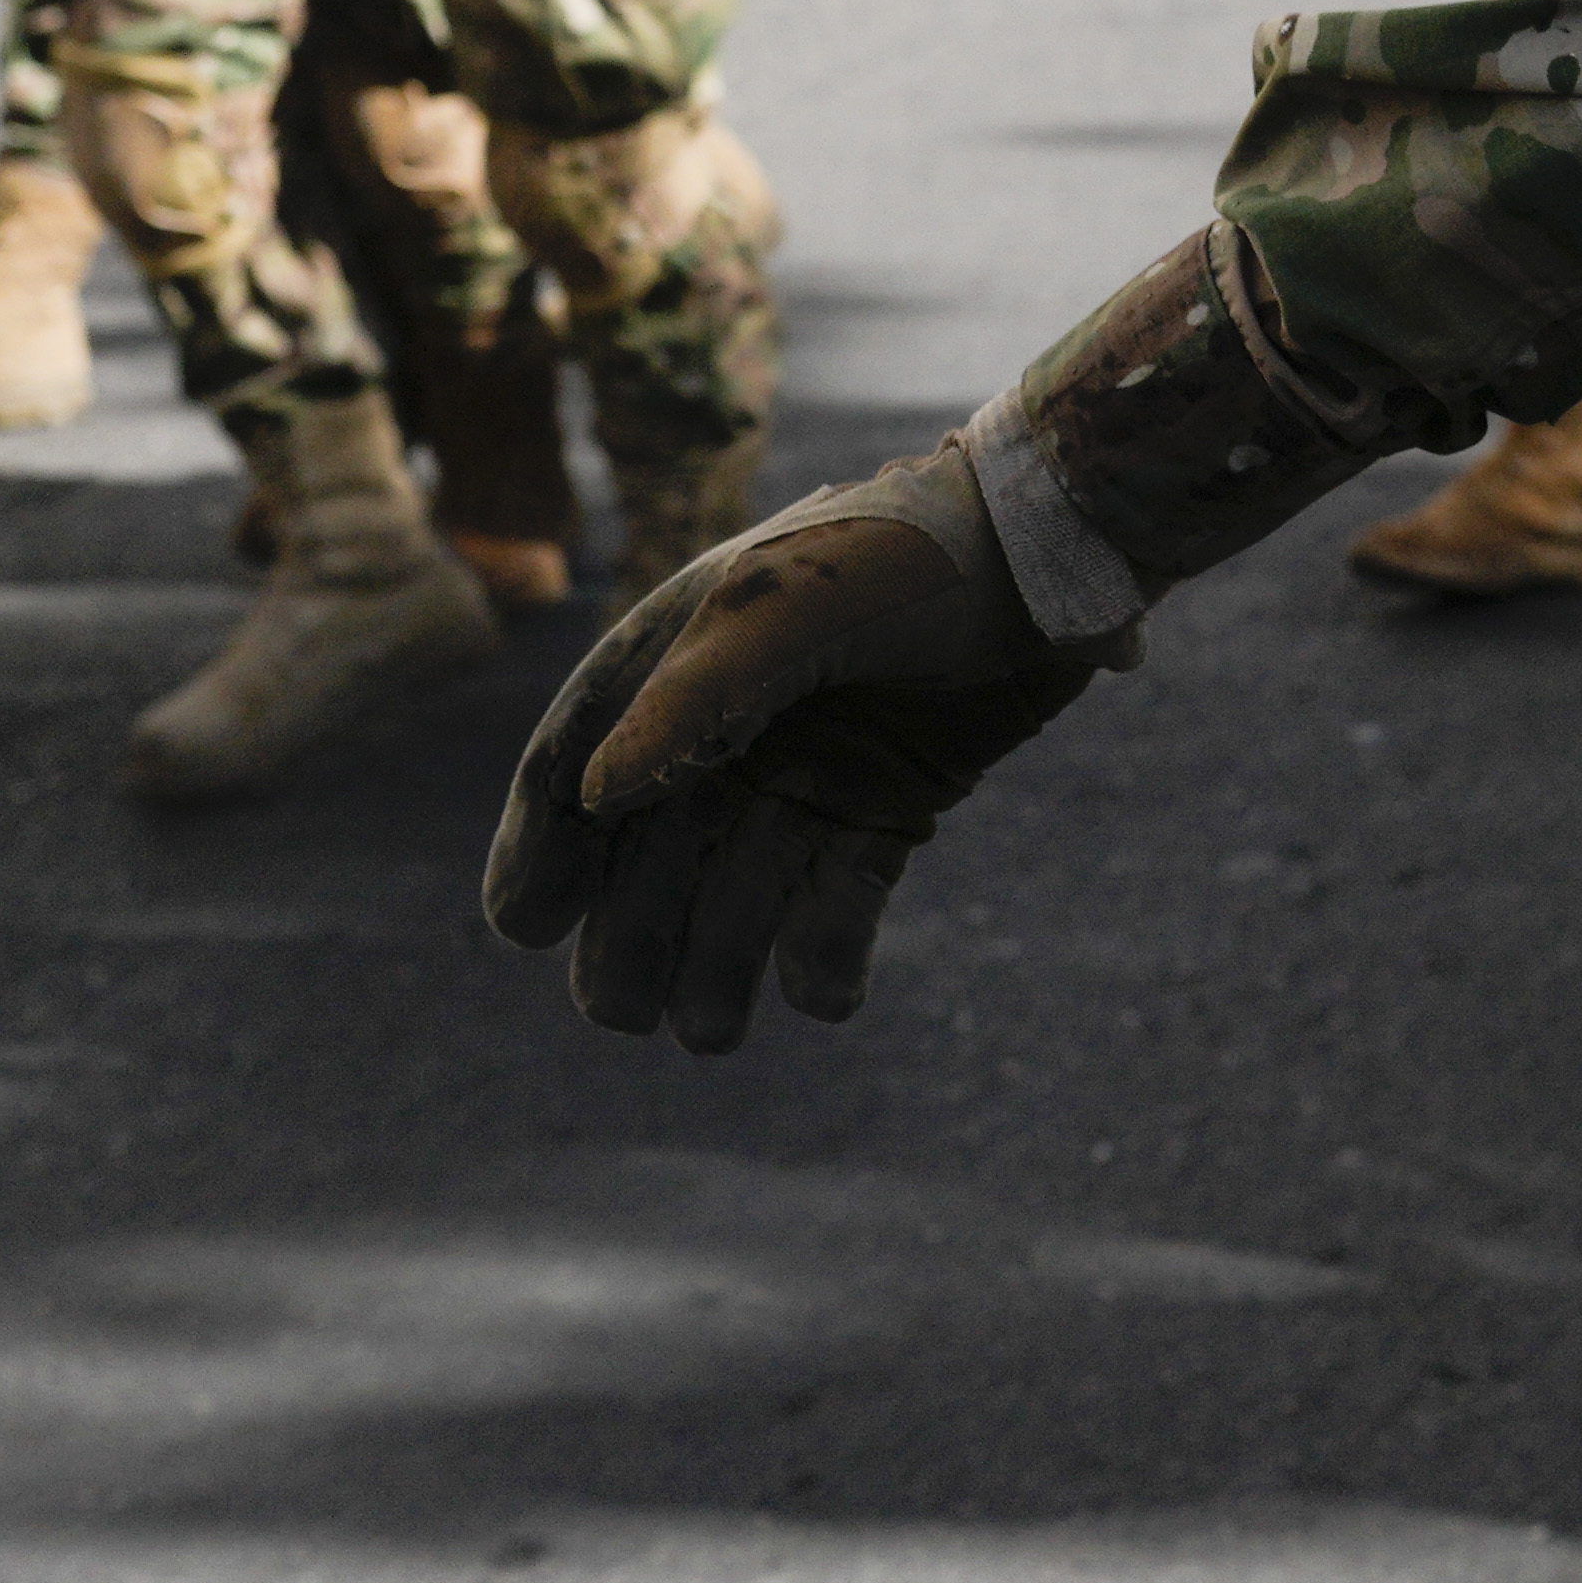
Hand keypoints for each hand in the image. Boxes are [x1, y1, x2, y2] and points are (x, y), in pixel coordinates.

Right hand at [480, 446, 1103, 1049]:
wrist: (1053, 549)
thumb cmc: (913, 552)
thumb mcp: (793, 607)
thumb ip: (699, 697)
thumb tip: (596, 796)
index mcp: (678, 661)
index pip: (576, 763)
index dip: (543, 847)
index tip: (528, 925)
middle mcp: (733, 724)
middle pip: (651, 853)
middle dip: (629, 940)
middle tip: (623, 1015)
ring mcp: (813, 768)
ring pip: (741, 889)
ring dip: (717, 965)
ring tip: (714, 1033)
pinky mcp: (894, 802)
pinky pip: (841, 897)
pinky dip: (824, 954)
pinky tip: (824, 1000)